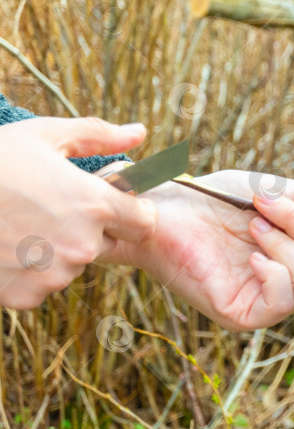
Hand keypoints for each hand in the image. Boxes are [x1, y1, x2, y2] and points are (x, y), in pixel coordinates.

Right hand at [0, 118, 157, 308]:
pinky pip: (42, 285)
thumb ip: (98, 135)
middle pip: (105, 243)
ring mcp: (53, 275)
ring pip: (72, 265)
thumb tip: (140, 132)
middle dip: (88, 228)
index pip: (144, 222)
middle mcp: (82, 245)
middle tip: (48, 207)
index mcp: (95, 205)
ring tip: (19, 223)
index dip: (131, 211)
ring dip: (56, 250)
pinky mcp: (26, 297)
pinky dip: (28, 271)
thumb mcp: (44, 135)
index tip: (113, 203)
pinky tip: (4, 246)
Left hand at [110, 170, 293, 330]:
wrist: (167, 207)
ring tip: (253, 223)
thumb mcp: (288, 196)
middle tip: (266, 201)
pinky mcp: (247, 316)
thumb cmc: (222, 199)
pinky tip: (249, 253)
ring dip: (285, 238)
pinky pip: (284, 298)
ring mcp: (274, 302)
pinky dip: (272, 267)